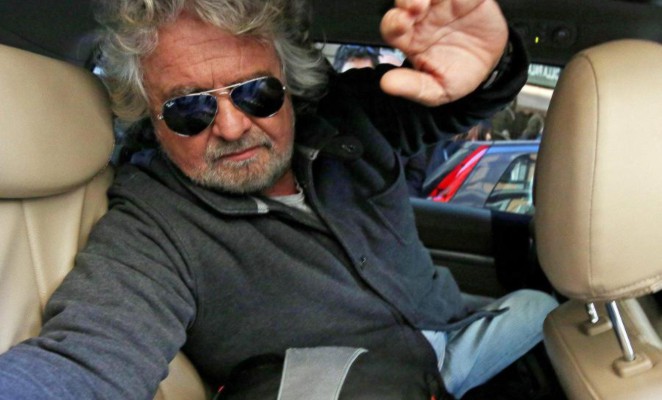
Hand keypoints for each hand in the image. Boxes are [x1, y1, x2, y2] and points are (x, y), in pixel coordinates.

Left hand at [380, 0, 508, 105]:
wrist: (492, 66)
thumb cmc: (458, 74)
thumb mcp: (437, 90)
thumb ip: (414, 87)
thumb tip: (386, 84)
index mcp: (409, 39)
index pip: (391, 27)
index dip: (393, 23)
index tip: (401, 24)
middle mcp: (421, 18)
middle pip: (405, 0)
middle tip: (417, 6)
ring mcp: (442, 3)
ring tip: (428, 2)